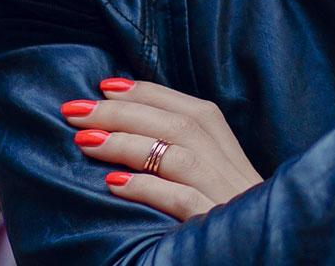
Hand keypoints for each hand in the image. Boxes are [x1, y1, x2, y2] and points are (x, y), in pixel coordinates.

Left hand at [61, 77, 262, 219]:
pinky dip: (147, 188)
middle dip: (124, 113)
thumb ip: (184, 158)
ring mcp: (227, 200)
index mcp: (233, 157)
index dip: (149, 94)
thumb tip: (129, 127)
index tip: (105, 86)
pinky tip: (112, 184)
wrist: (257, 265)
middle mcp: (234, 172)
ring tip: (85, 140)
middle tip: (77, 110)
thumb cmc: (220, 226)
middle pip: (181, 126)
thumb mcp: (213, 187)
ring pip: (180, 157)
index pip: (195, 111)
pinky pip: (182, 200)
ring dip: (127, 144)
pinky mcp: (215, 227)